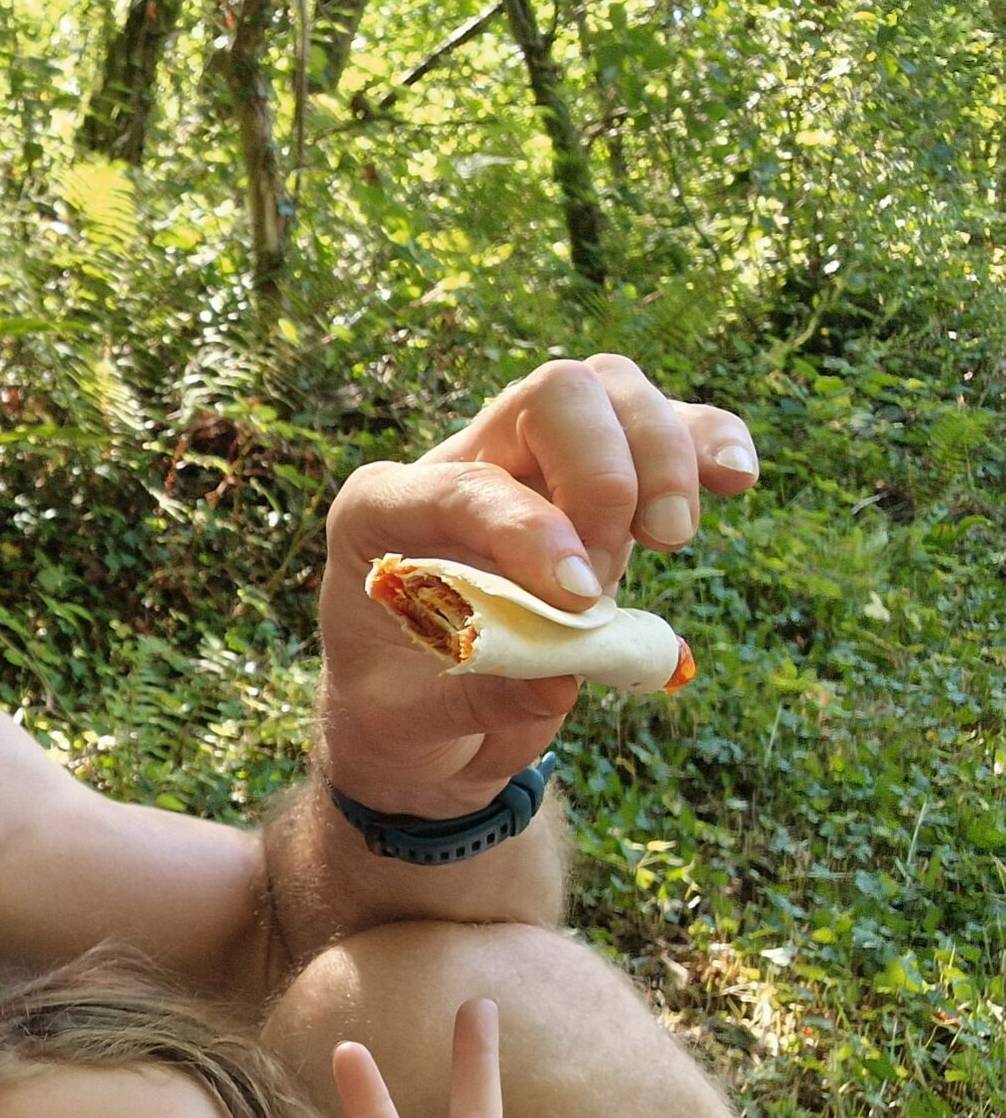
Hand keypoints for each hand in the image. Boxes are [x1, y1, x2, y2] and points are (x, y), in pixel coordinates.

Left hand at [319, 355, 758, 815]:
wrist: (420, 719)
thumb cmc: (401, 712)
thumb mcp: (410, 725)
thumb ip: (474, 698)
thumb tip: (559, 682)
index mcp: (380, 511)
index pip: (461, 483)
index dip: (527, 528)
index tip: (578, 596)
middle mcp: (456, 463)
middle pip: (550, 397)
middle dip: (605, 476)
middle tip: (609, 577)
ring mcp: (530, 463)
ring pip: (611, 392)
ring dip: (662, 456)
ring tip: (669, 540)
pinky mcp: (597, 485)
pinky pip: (665, 427)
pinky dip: (707, 442)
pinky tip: (737, 476)